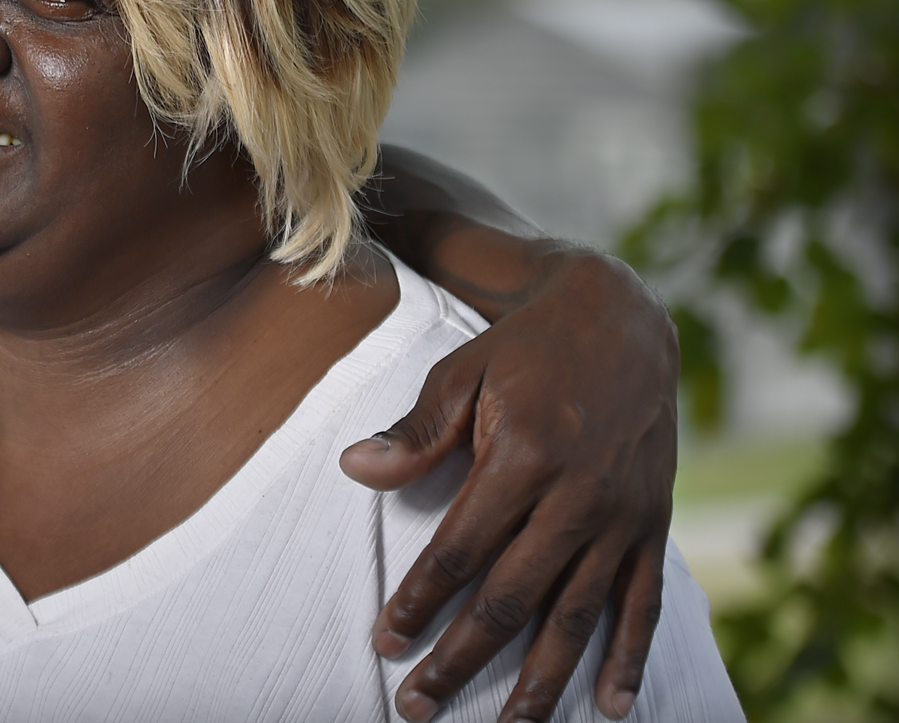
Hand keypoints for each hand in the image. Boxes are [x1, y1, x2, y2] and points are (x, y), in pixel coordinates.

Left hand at [339, 246, 677, 721]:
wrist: (621, 322)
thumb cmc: (524, 349)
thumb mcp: (460, 373)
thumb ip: (415, 432)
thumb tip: (355, 469)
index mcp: (523, 458)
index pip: (460, 550)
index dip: (420, 602)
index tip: (385, 641)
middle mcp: (577, 497)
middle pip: (510, 599)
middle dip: (461, 658)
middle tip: (417, 704)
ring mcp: (620, 518)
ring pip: (576, 618)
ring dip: (538, 682)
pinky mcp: (652, 527)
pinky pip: (642, 605)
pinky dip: (627, 659)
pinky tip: (609, 707)